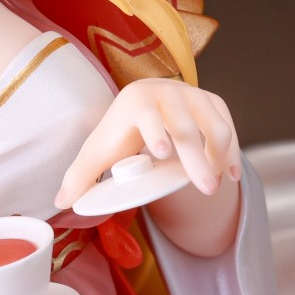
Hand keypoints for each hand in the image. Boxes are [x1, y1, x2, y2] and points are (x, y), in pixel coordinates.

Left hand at [53, 79, 241, 209]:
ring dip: (220, 156)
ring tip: (216, 186)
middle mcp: (167, 92)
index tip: (162, 154)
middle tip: (205, 189)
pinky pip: (227, 125)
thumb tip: (61, 202)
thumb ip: (79, 177)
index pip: (147, 115)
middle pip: (186, 127)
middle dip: (197, 159)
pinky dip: (232, 150)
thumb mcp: (96, 154)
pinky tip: (232, 176)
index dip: (155, 132)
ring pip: (214, 125)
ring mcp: (193, 95)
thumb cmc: (118, 134)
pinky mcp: (212, 102)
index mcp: (135, 100)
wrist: (144, 108)